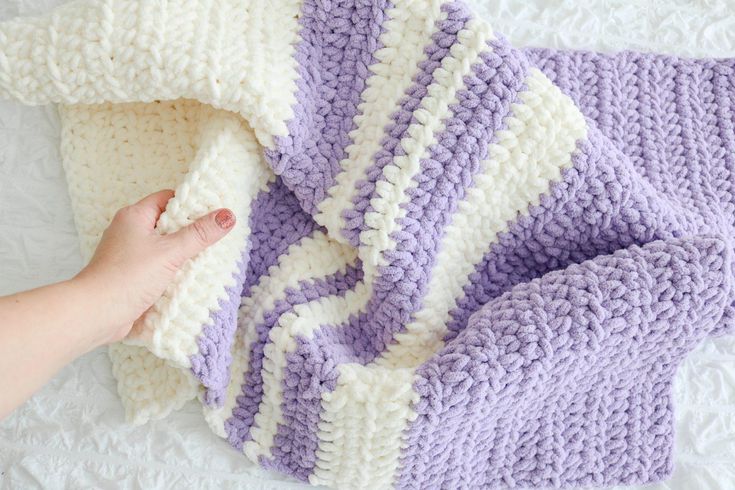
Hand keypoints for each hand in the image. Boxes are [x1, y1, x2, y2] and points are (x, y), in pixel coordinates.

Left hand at [73, 189, 235, 345]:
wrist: (96, 313)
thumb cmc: (127, 276)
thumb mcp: (170, 252)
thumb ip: (199, 234)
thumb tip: (227, 216)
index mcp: (134, 216)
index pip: (167, 199)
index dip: (191, 204)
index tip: (214, 213)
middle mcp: (129, 232)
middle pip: (168, 224)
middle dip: (191, 232)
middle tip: (216, 237)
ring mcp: (129, 255)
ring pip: (163, 247)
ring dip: (183, 255)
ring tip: (209, 258)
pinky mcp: (131, 276)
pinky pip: (158, 267)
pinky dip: (173, 271)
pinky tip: (190, 278)